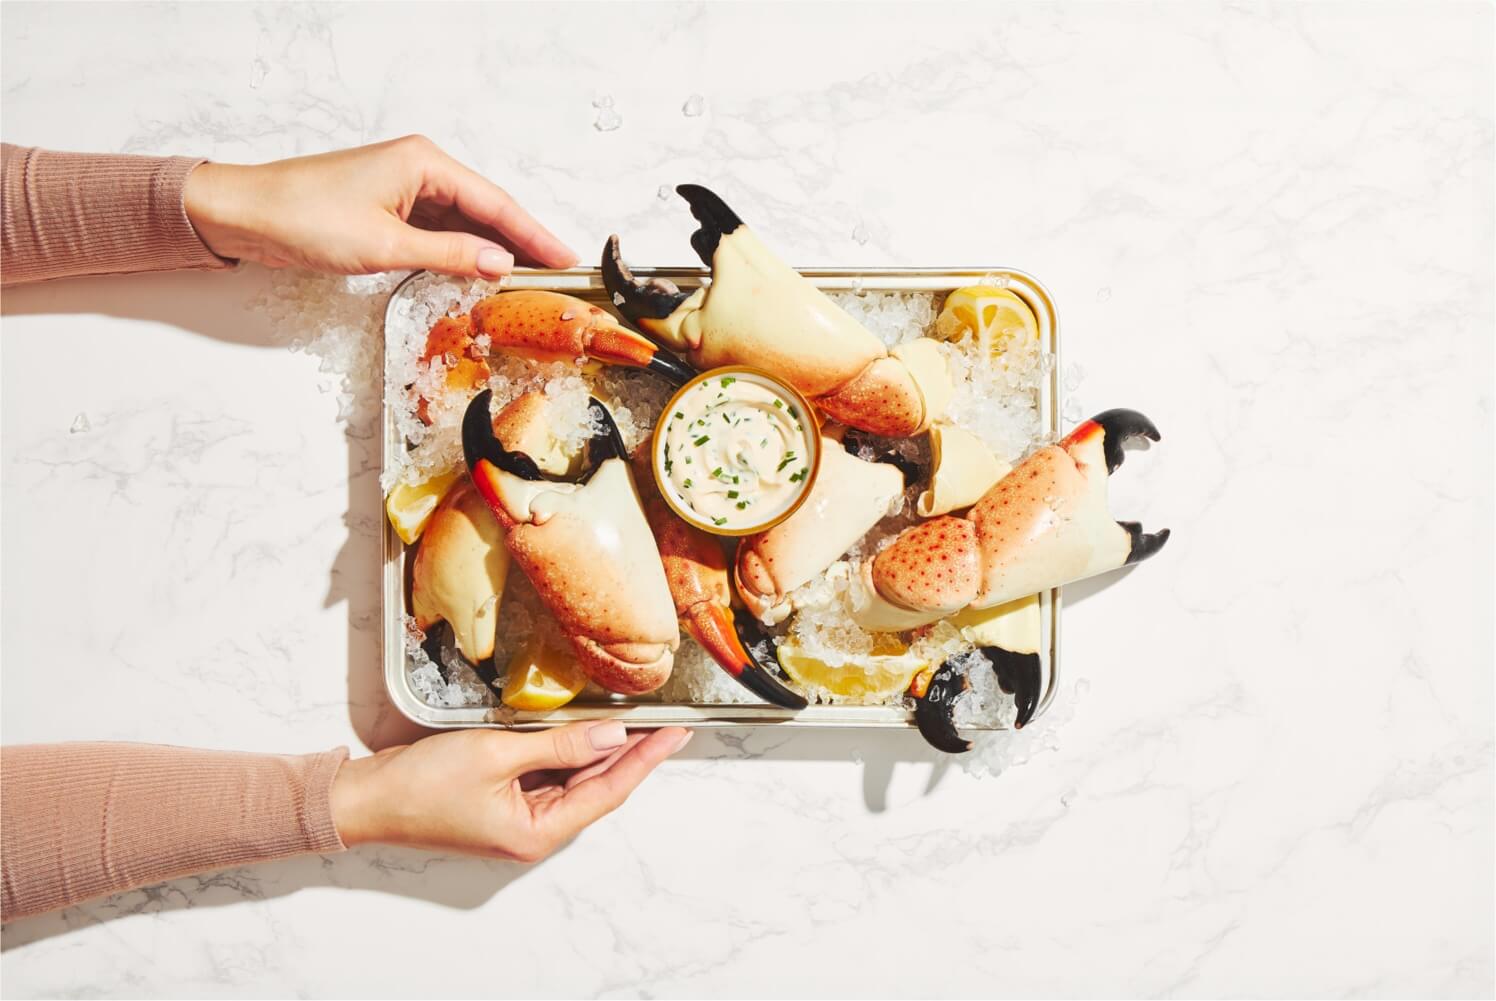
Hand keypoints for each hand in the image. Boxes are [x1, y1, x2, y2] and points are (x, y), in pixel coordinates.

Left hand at [183, 135, 577, 277]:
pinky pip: (439, 230)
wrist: (243, 214)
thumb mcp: (385, 244)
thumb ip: (449, 254)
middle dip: (521, 243)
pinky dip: (462, 251)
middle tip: (558, 274)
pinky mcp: (388, 209)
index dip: (534, 235)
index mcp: (424, 162)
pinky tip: (480, 273)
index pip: (496, 204)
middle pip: (486, 210)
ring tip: (528, 280)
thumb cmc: (303, 218)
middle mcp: (418, 168)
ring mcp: (403, 188)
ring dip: (492, 250)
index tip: (565, 258)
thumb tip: (499, 264)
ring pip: (464, 222)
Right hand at [329, 721, 690, 861]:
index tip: (676, 734)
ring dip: (602, 751)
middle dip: (632, 753)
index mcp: (537, 832)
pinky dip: (570, 752)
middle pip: (597, 787)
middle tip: (668, 723)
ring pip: (575, 780)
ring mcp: (519, 817)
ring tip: (639, 722)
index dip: (645, 759)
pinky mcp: (503, 801)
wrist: (366, 798)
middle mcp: (534, 831)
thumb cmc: (420, 786)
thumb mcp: (496, 755)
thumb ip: (558, 745)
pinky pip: (550, 776)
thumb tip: (611, 734)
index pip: (607, 790)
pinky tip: (586, 730)